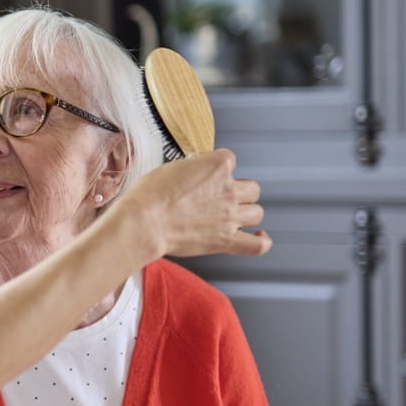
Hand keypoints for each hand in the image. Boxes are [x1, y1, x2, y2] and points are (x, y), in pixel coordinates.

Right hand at [118, 149, 270, 259]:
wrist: (143, 223)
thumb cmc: (149, 195)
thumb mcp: (169, 168)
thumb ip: (191, 168)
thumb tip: (196, 170)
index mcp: (217, 166)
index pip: (230, 160)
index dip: (217, 169)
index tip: (204, 175)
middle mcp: (229, 189)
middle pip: (251, 188)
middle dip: (238, 192)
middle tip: (219, 198)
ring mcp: (230, 216)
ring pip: (257, 212)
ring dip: (246, 214)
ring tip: (231, 217)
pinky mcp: (226, 241)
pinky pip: (258, 244)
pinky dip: (262, 241)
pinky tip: (259, 236)